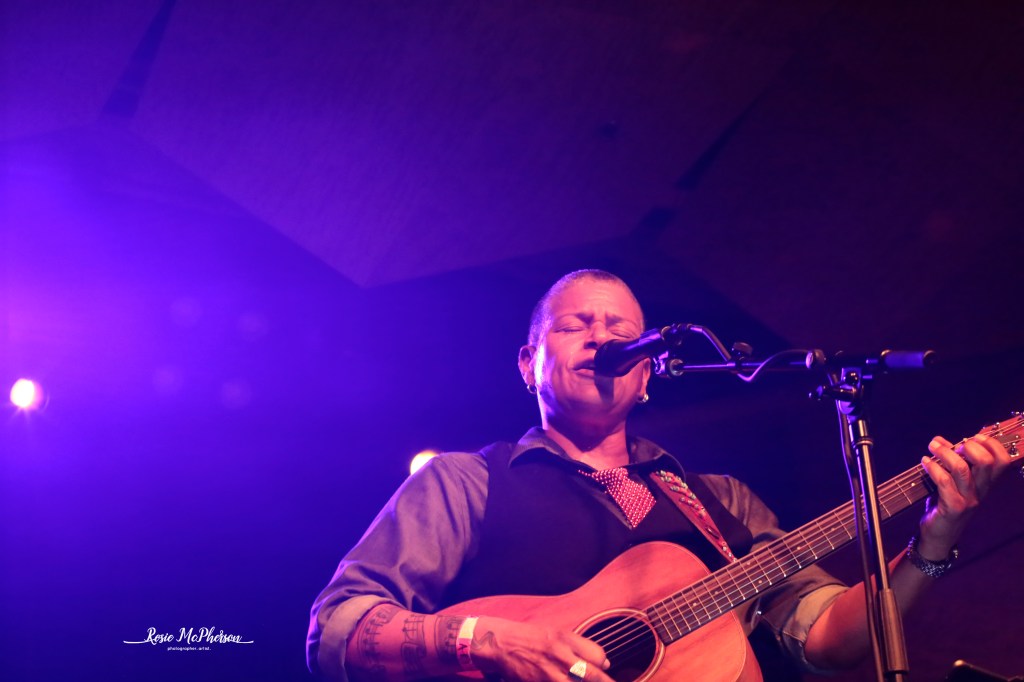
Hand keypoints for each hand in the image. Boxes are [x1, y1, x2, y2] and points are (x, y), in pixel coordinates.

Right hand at [471, 616, 613, 681]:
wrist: (500, 643)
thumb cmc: (529, 638)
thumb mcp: (555, 633)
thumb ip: (578, 646)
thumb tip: (602, 662)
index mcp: (565, 639)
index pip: (597, 655)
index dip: (603, 664)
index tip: (603, 668)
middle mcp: (560, 655)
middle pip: (593, 675)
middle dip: (603, 681)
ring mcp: (549, 673)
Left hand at [917, 432, 1011, 558]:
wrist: (940, 536)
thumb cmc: (946, 505)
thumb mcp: (952, 482)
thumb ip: (950, 461)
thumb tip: (940, 441)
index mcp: (986, 484)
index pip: (1002, 461)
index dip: (992, 445)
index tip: (974, 437)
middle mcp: (981, 491)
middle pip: (986, 462)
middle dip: (969, 446)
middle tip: (953, 445)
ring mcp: (969, 500)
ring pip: (962, 469)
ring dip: (945, 453)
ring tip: (932, 447)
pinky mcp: (953, 508)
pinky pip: (944, 482)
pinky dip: (933, 468)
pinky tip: (925, 462)